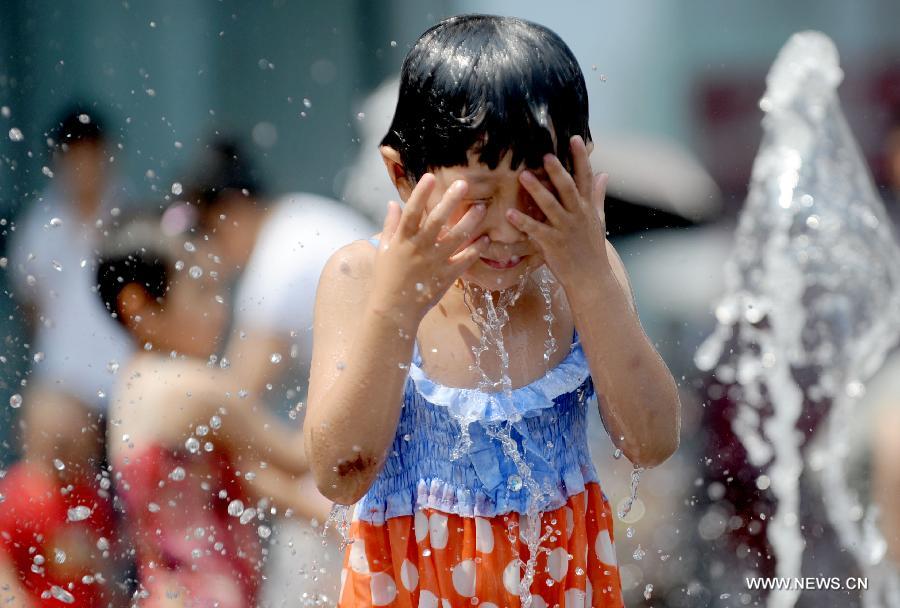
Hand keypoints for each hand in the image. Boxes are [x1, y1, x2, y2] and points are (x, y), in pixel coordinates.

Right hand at [371, 174, 488, 326]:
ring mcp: (434, 263)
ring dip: (469, 223)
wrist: (393, 308)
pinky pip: (463, 261)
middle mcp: (419, 248)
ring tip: (481, 208)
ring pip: (455, 239)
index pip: (412, 212)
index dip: (421, 194)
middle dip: (450, 201)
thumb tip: (393, 203)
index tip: (431, 177)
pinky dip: (475, 250)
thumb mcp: (385, 249)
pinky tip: (485, 239)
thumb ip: (390, 225)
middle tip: (464, 184)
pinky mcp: (445, 276)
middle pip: (437, 221)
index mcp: (403, 240)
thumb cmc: (386, 277)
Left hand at [506, 135, 609, 287]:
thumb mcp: (599, 220)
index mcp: (587, 207)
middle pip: (567, 188)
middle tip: (546, 154)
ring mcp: (565, 229)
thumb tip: (605, 174)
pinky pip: (536, 230)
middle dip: (557, 171)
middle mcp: (577, 215)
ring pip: (550, 206)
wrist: (591, 279)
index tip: (574, 138)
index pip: (585, 177)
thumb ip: (598, 196)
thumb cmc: (592, 249)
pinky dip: (523, 222)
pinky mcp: (553, 244)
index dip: (581, 157)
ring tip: (522, 175)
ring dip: (536, 190)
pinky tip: (510, 213)